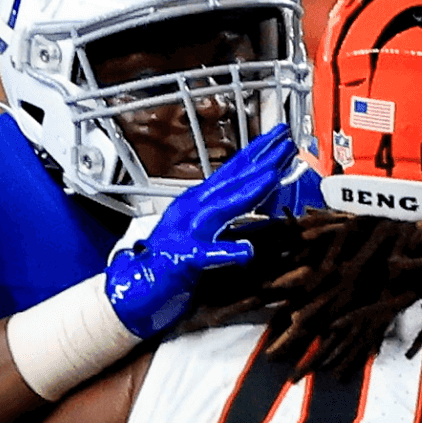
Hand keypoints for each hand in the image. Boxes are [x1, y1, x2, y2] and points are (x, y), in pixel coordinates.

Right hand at [105, 123, 297, 337]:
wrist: (134, 284)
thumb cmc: (169, 258)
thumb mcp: (203, 227)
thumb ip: (230, 213)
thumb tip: (262, 199)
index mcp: (198, 201)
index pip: (233, 171)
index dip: (259, 153)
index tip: (281, 138)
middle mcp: (192, 209)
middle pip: (232, 181)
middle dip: (262, 160)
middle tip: (287, 143)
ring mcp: (186, 232)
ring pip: (222, 207)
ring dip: (248, 190)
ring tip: (273, 175)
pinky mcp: (182, 260)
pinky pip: (207, 255)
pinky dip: (226, 251)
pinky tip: (246, 251)